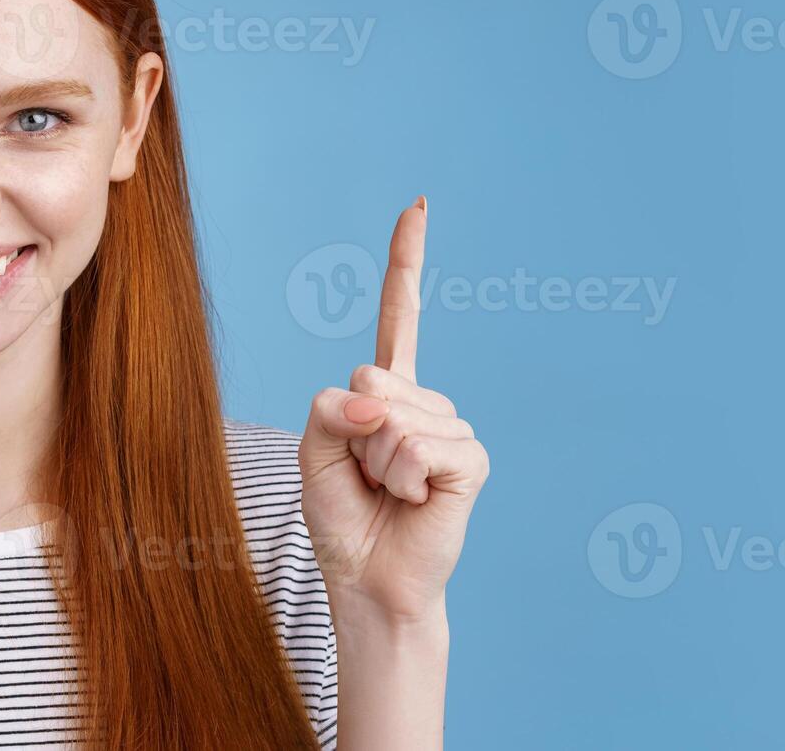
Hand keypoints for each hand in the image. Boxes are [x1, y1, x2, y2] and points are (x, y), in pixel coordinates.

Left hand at [299, 197, 490, 621]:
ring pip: (391, 419)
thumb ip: (328, 410)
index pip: (398, 315)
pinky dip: (403, 480)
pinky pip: (418, 447)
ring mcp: (451, 427)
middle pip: (369, 378)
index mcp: (385, 392)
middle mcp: (423, 402)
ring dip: (376, 465)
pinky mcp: (470, 459)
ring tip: (389, 493)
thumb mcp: (314, 454)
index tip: (419, 204)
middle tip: (365, 478)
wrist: (369, 579)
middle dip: (352, 434)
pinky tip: (415, 501)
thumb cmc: (343, 518)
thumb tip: (376, 399)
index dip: (407, 260)